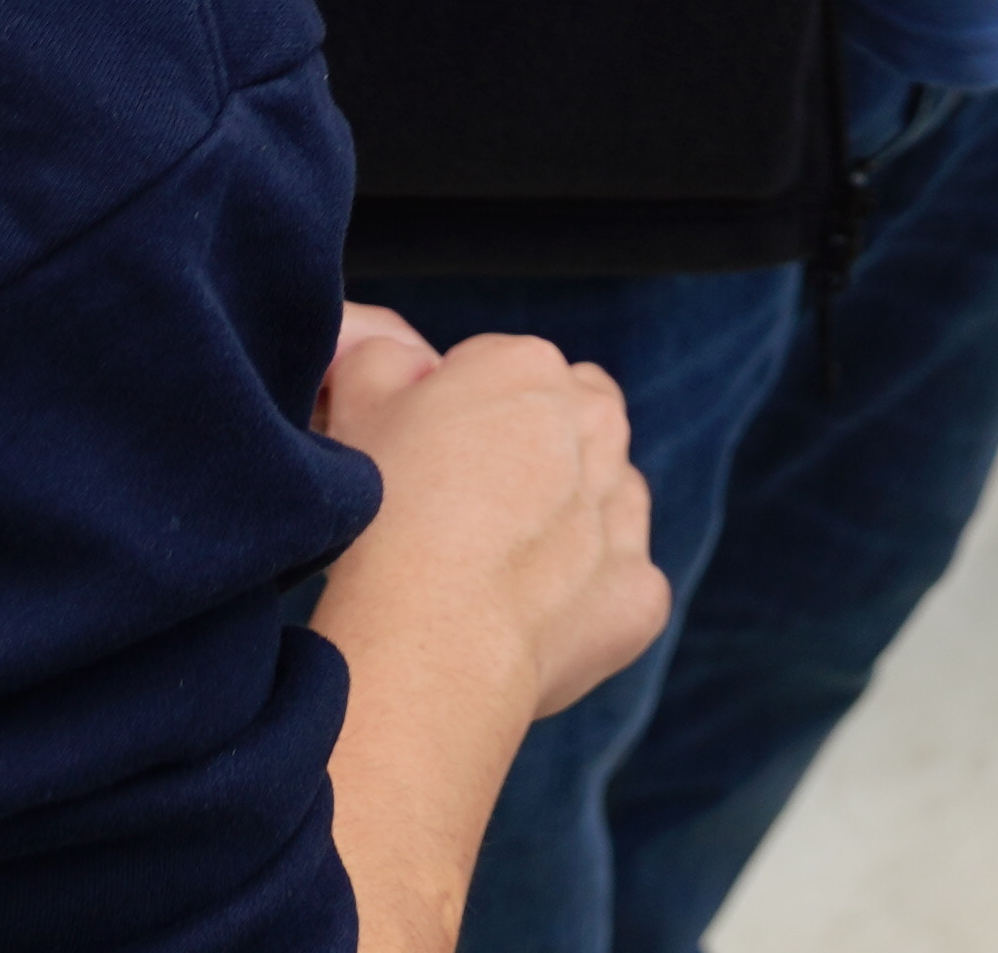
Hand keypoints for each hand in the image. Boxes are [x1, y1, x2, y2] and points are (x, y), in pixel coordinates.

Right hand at [316, 308, 668, 738]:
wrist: (429, 639)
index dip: (459, 419)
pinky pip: (617, 587)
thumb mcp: (356, 403)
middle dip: (531, 456)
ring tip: (494, 571)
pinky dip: (584, 603)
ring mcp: (625, 509)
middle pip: (569, 424)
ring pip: (603, 500)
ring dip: (567, 523)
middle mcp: (595, 423)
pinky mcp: (641, 590)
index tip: (428, 464)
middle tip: (465, 515)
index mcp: (528, 366)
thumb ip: (384, 357)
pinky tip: (525, 620)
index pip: (501, 374)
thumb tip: (406, 362)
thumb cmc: (384, 519)